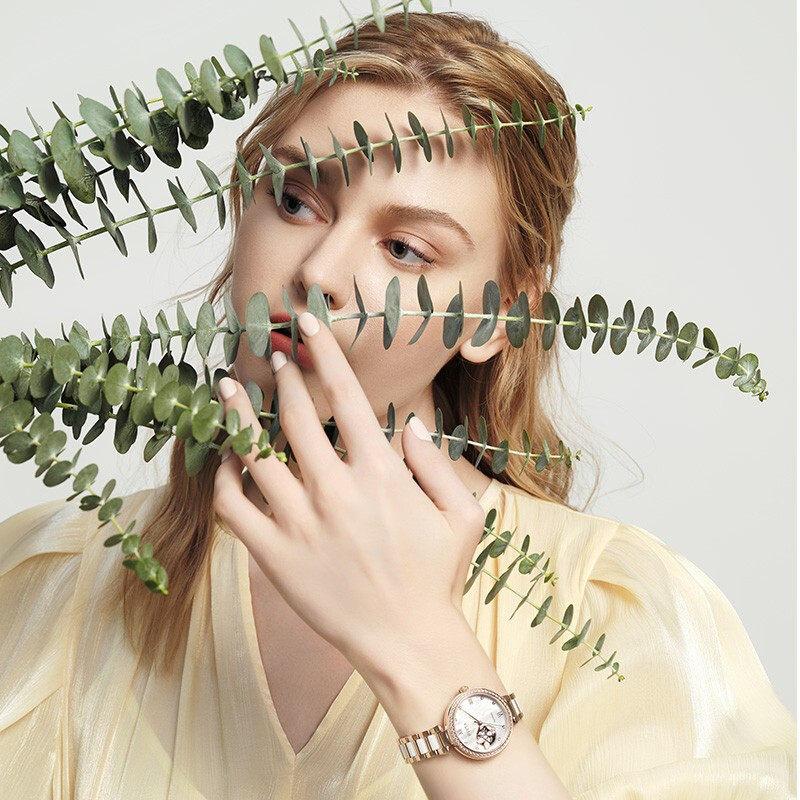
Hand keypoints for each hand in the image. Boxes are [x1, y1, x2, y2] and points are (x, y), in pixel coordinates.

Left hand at [212, 311, 486, 673]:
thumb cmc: (437, 578)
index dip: (325, 353)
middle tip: (272, 352)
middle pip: (297, 414)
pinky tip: (227, 460)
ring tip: (227, 386)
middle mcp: (337, 489)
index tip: (305, 324)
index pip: (348, 395)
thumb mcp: (464, 515)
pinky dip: (226, 478)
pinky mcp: (274, 556)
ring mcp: (301, 522)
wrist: (407, 641)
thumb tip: (409, 426)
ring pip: (256, 453)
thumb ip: (437, 464)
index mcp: (381, 473)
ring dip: (239, 414)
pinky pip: (236, 508)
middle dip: (283, 374)